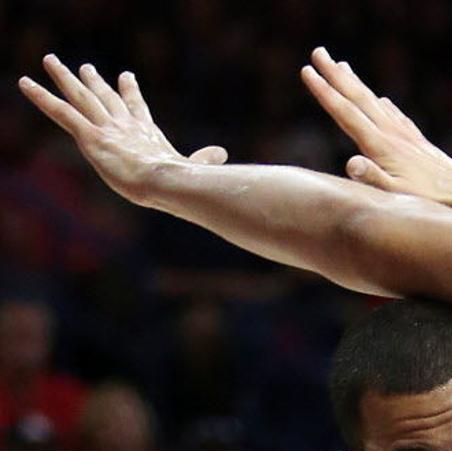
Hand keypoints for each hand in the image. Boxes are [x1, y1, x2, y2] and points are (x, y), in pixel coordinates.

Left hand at [18, 56, 227, 204]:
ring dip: (64, 78)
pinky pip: (61, 112)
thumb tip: (222, 154)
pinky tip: (25, 83)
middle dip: (94, 82)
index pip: (137, 107)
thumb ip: (204, 160)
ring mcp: (107, 129)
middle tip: (85, 68)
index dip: (131, 92)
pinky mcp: (91, 137)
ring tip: (50, 61)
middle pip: (106, 97)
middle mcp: (125, 125)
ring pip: (81, 97)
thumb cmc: (183, 183)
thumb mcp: (195, 170)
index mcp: (148, 134)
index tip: (125, 76)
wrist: (168, 184)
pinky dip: (41, 97)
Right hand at [301, 47, 451, 204]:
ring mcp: (409, 139)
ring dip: (358, 85)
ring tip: (344, 66)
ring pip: (377, 104)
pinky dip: (385, 105)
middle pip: (360, 99)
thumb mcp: (400, 198)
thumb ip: (374, 180)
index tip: (306, 70)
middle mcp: (395, 136)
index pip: (347, 113)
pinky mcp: (422, 146)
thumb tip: (351, 163)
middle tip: (319, 51)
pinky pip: (398, 118)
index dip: (325, 92)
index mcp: (383, 147)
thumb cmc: (435, 205)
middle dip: (337, 76)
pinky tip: (384, 101)